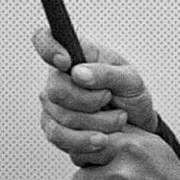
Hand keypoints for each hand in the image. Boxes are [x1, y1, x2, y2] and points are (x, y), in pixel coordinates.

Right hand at [34, 29, 157, 169]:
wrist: (136, 125)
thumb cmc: (131, 95)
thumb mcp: (131, 79)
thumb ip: (106, 73)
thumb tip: (77, 73)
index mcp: (75, 53)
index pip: (44, 38)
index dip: (48, 48)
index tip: (67, 62)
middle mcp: (58, 76)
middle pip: (55, 89)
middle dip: (88, 101)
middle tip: (109, 99)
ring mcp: (52, 103)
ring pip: (60, 117)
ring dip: (94, 123)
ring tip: (116, 120)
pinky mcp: (53, 127)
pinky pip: (59, 136)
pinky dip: (84, 140)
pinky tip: (101, 140)